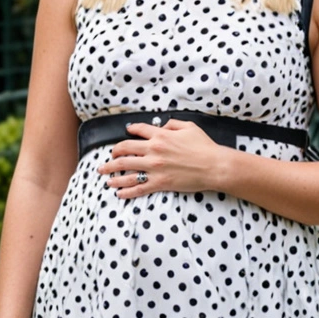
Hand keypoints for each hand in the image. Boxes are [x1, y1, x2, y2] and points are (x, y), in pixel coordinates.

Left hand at [96, 120, 226, 198]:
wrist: (214, 166)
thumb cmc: (204, 147)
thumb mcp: (189, 127)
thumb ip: (173, 124)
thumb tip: (162, 125)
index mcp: (161, 136)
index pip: (138, 131)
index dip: (129, 130)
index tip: (125, 132)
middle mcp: (154, 151)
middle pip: (124, 150)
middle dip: (112, 154)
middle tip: (107, 158)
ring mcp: (155, 168)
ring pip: (126, 170)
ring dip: (113, 174)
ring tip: (105, 176)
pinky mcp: (160, 183)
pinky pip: (138, 188)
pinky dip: (126, 192)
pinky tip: (119, 193)